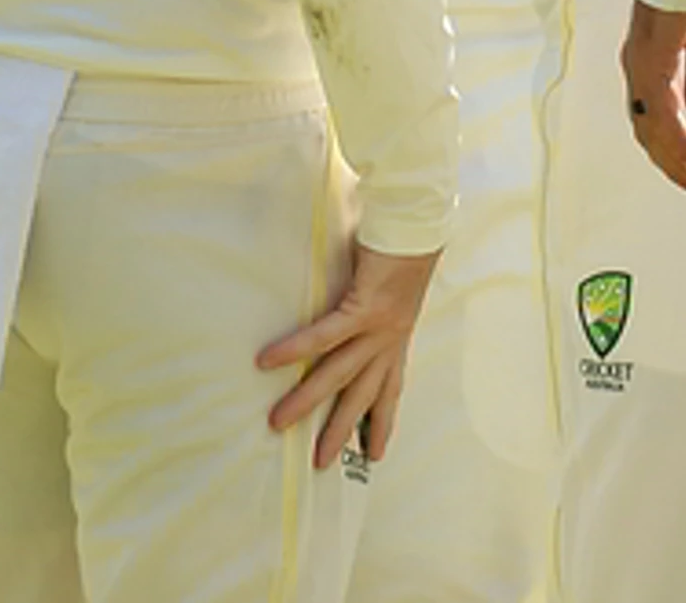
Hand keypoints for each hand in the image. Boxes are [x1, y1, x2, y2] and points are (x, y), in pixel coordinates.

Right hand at [258, 239, 440, 465]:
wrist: (417, 223)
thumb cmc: (402, 249)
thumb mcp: (392, 290)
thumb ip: (371, 308)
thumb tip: (351, 312)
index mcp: (398, 337)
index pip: (390, 388)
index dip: (382, 421)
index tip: (375, 452)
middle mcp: (390, 339)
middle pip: (363, 394)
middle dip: (341, 430)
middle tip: (322, 463)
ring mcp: (379, 326)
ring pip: (338, 373)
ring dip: (307, 400)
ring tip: (277, 423)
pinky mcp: (364, 306)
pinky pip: (325, 334)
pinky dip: (296, 348)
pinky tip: (268, 361)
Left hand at [621, 0, 685, 197]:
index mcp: (649, 65)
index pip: (655, 118)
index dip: (676, 148)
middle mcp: (638, 70)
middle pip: (649, 132)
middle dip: (675, 165)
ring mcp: (641, 68)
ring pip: (653, 130)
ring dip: (679, 161)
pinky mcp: (650, 62)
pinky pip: (662, 113)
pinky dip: (679, 141)